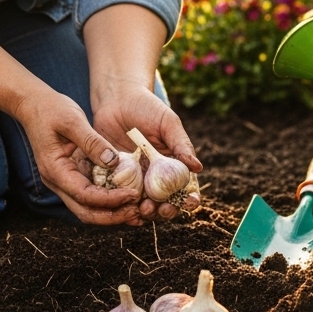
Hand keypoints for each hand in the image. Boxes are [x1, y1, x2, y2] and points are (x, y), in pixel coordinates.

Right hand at [17, 90, 141, 225]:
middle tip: (137, 211)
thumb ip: (92, 141)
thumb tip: (113, 162)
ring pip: (88, 207)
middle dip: (112, 215)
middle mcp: (58, 181)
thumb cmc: (51, 109)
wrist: (34, 105)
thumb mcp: (73, 120)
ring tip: (135, 208)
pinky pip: (90, 193)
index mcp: (55, 170)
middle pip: (85, 211)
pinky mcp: (72, 174)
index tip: (132, 195)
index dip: (109, 200)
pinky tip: (126, 193)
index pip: (84, 195)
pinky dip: (107, 198)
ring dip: (111, 211)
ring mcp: (64, 180)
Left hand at [91, 80, 201, 222]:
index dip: (190, 199)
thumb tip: (197, 167)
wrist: (116, 99)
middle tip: (163, 209)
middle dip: (167, 211)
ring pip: (143, 204)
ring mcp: (135, 179)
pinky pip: (120, 196)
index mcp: (173, 165)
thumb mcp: (167, 123)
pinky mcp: (115, 178)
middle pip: (165, 202)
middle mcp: (155, 176)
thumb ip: (181, 144)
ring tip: (145, 208)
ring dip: (147, 212)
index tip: (190, 202)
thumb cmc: (147, 107)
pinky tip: (126, 208)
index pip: (185, 188)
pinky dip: (123, 206)